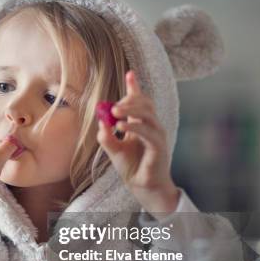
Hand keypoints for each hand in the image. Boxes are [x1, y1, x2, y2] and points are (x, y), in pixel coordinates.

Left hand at [96, 70, 179, 217]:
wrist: (142, 187)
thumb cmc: (131, 167)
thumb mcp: (113, 149)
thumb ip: (107, 136)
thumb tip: (101, 122)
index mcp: (142, 124)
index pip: (140, 101)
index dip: (135, 87)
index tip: (130, 73)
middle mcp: (152, 127)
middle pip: (145, 104)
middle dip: (130, 100)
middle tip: (113, 107)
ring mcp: (157, 136)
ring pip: (148, 114)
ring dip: (131, 110)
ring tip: (115, 113)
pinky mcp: (159, 147)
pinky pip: (148, 132)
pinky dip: (134, 127)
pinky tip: (121, 127)